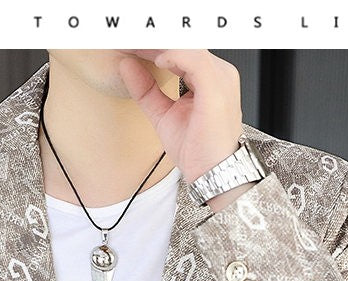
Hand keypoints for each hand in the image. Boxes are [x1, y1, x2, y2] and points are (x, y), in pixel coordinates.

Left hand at [116, 49, 244, 184]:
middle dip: (153, 40)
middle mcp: (219, 74)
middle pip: (184, 44)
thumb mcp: (164, 116)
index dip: (153, 45)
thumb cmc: (200, 152)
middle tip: (127, 38)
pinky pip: (195, 60)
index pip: (180, 50)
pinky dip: (175, 55)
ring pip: (189, 46)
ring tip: (136, 42)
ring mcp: (221, 79)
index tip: (128, 43)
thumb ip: (146, 90)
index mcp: (210, 78)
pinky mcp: (217, 88)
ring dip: (159, 43)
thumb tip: (127, 66)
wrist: (215, 175)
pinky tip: (158, 59)